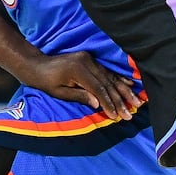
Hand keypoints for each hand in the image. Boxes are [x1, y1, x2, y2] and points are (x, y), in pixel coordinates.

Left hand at [22, 51, 139, 120]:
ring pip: (110, 77)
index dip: (109, 103)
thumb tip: (98, 104)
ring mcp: (90, 59)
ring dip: (124, 90)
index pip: (98, 89)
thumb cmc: (45, 82)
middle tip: (131, 113)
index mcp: (78, 69)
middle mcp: (87, 61)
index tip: (116, 115)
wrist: (37, 65)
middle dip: (120, 99)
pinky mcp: (91, 59)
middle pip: (108, 83)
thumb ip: (79, 97)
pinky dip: (119, 78)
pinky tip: (131, 84)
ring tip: (137, 102)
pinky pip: (107, 70)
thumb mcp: (59, 92)